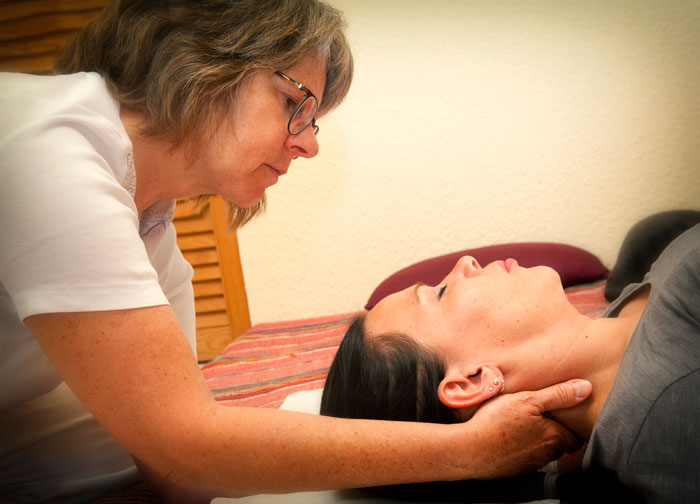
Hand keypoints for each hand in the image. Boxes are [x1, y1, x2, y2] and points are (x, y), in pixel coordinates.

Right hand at [461, 379, 591, 478]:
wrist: (469, 450)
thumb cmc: (496, 422)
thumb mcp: (528, 399)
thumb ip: (558, 394)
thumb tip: (585, 388)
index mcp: (553, 437)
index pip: (575, 436)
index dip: (570, 426)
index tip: (564, 416)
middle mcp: (545, 455)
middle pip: (558, 445)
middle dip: (554, 434)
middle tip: (542, 418)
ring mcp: (529, 465)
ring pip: (541, 453)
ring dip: (536, 442)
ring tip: (521, 426)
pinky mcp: (513, 470)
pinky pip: (523, 459)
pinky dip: (519, 450)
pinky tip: (507, 439)